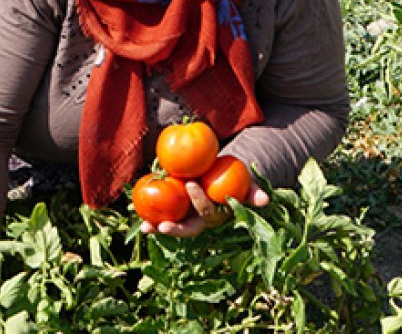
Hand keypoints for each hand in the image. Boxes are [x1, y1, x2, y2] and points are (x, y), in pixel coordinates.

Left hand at [139, 180, 268, 237]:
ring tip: (145, 227)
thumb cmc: (232, 177)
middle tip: (163, 225)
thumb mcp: (244, 182)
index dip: (200, 201)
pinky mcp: (174, 211)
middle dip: (176, 230)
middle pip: (188, 228)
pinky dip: (149, 215)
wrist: (217, 172)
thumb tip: (264, 200)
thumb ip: (252, 191)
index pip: (208, 211)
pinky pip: (161, 214)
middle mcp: (200, 220)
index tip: (191, 184)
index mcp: (216, 214)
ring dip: (158, 228)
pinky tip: (137, 212)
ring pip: (172, 225)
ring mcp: (186, 217)